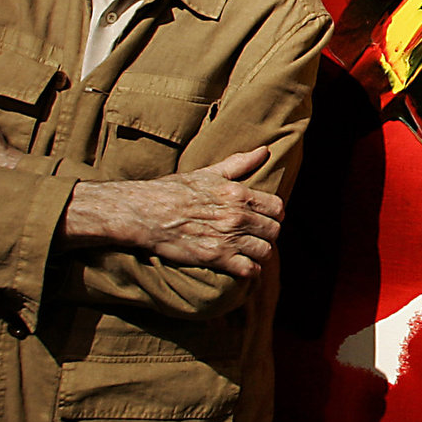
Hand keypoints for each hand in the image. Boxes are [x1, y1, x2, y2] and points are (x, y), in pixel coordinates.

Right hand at [63, 148, 282, 278]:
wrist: (145, 213)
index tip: (265, 219)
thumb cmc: (173, 191)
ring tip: (250, 252)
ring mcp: (228, 238)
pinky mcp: (216, 258)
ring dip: (260, 253)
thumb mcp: (207, 173)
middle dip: (267, 235)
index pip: (277, 207)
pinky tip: (242, 267)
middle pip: (274, 231)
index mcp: (238, 193)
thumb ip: (238, 164)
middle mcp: (238, 216)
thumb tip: (264, 150)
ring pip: (265, 251)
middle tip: (256, 237)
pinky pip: (249, 269)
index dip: (274, 215)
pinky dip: (249, 271)